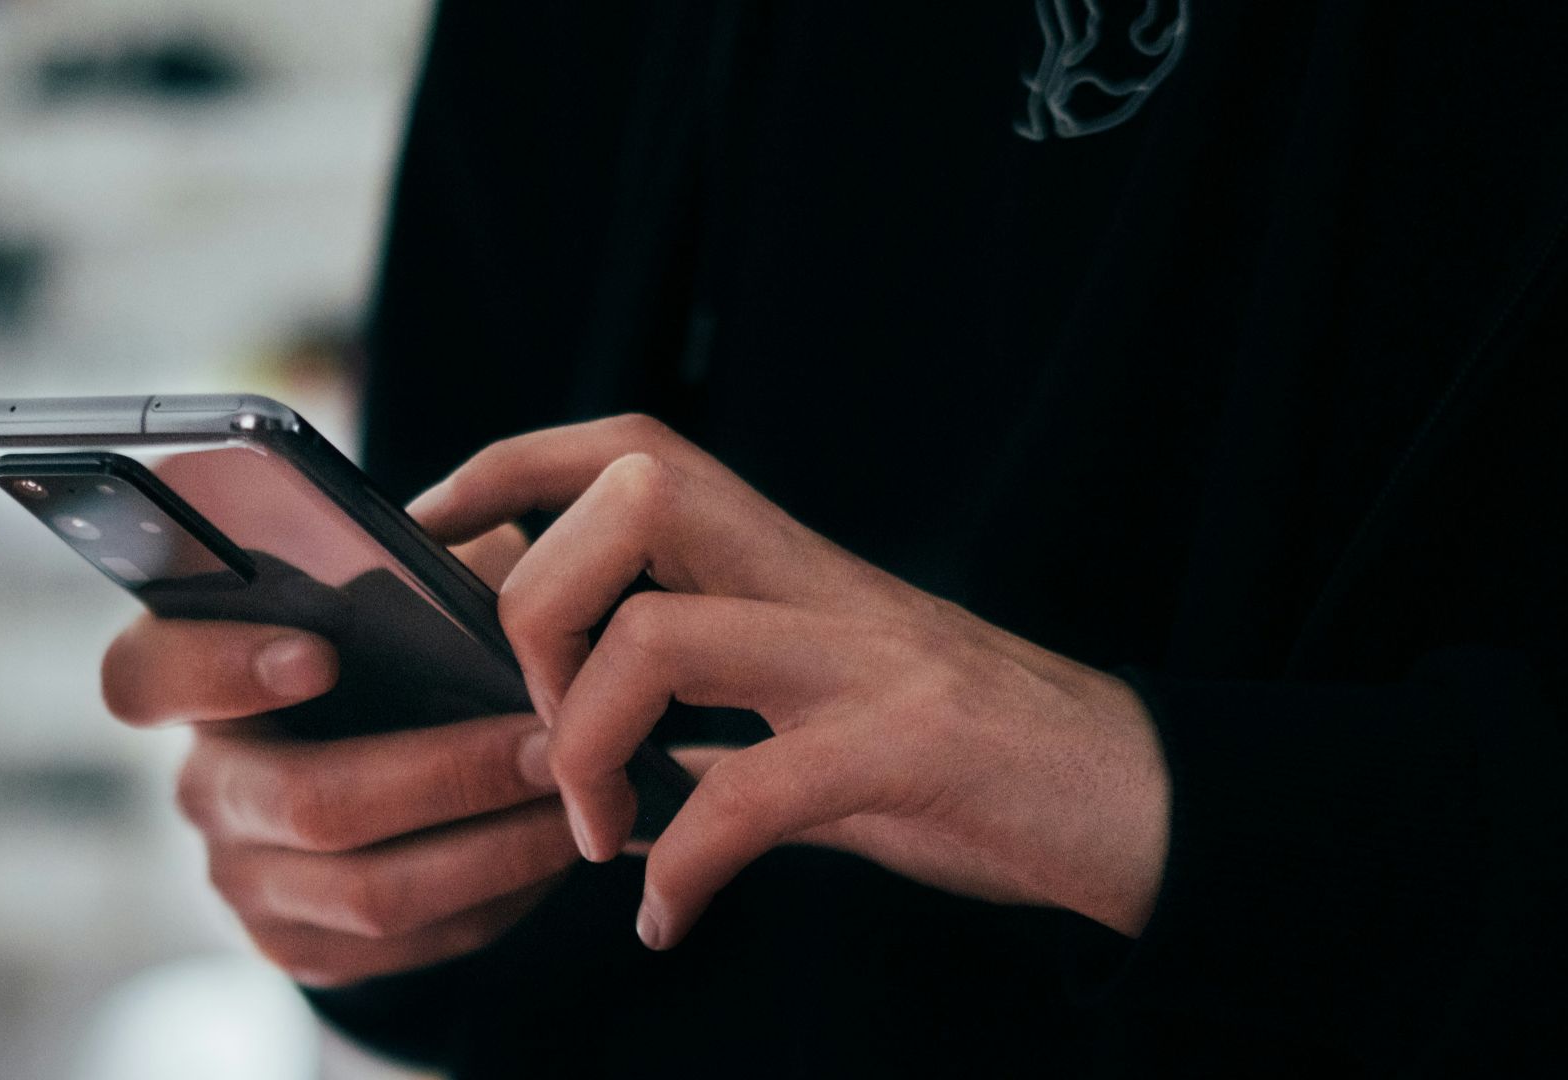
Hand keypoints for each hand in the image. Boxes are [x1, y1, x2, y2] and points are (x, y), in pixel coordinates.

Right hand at [100, 526, 577, 986]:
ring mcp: (244, 878)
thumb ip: (419, 568)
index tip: (320, 653)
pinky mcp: (300, 947)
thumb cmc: (395, 646)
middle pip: (307, 801)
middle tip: (550, 744)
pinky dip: (496, 897)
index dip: (221, 668)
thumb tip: (490, 573)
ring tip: (580, 801)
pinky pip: (408, 943)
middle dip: (448, 775)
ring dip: (495, 848)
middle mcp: (205, 784)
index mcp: (195, 677)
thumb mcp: (400, 586)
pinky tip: (554, 850)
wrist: (386, 762)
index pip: (147, 675)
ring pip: (371, 890)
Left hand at [407, 415, 1170, 949]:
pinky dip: (685, 866)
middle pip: (630, 499)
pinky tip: (669, 918)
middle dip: (537, 609)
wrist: (1134, 800)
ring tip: (599, 834)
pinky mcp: (909, 748)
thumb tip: (588, 747)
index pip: (630, 450)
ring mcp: (865, 658)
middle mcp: (818, 584)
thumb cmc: (966, 760)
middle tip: (541, 730)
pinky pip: (753, 794)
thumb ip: (714, 716)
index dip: (510, 468)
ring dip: (590, 747)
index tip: (432, 535)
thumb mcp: (820, 714)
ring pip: (663, 636)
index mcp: (786, 564)